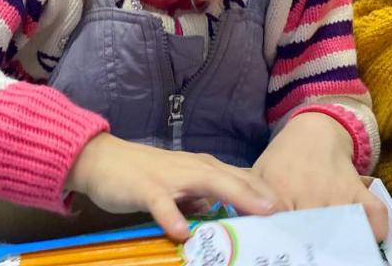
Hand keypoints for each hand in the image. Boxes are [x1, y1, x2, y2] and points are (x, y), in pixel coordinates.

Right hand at [67, 133, 280, 240]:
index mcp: (203, 168)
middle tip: (287, 212)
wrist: (101, 159)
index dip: (266, 195)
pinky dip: (172, 215)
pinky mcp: (145, 187)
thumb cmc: (142, 174)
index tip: (290, 212)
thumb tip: (221, 212)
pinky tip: (181, 232)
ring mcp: (170, 176)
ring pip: (207, 183)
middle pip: (233, 179)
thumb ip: (200, 197)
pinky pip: (161, 203)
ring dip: (235, 196)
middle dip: (262, 195)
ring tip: (259, 213)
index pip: (241, 180)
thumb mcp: (178, 186)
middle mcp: (192, 168)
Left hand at [252, 113, 387, 240]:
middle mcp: (309, 193)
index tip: (282, 251)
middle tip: (306, 251)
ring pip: (342, 230)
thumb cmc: (282, 160)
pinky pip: (374, 215)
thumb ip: (249, 202)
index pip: (280, 228)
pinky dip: (374, 230)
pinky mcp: (359, 189)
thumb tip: (243, 229)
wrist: (314, 132)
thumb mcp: (259, 176)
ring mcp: (337, 192)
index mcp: (280, 191)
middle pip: (311, 234)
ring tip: (330, 249)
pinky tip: (365, 240)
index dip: (282, 243)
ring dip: (338, 243)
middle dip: (308, 246)